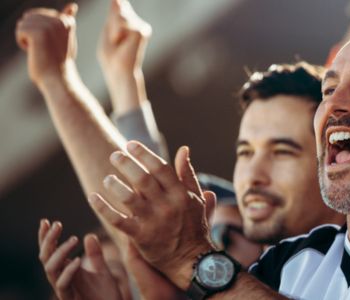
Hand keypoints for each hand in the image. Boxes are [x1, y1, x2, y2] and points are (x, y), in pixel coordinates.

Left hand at [15, 3, 77, 84]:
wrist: (59, 78)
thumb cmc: (60, 60)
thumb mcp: (65, 37)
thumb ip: (66, 20)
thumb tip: (72, 5)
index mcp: (67, 20)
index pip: (39, 15)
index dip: (40, 31)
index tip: (52, 45)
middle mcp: (60, 20)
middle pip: (29, 17)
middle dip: (31, 32)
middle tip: (45, 48)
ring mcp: (49, 25)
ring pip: (23, 23)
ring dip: (27, 38)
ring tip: (41, 50)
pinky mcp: (38, 32)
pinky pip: (19, 31)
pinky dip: (23, 43)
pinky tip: (35, 52)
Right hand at [38, 219, 123, 299]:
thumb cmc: (105, 294)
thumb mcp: (102, 270)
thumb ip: (95, 255)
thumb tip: (89, 235)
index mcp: (66, 270)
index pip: (50, 251)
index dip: (45, 237)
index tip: (46, 221)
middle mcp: (61, 278)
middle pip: (45, 257)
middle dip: (48, 240)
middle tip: (58, 224)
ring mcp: (64, 289)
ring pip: (50, 269)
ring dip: (60, 252)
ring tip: (73, 239)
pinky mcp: (69, 298)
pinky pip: (62, 284)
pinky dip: (68, 271)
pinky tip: (78, 260)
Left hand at [87, 141, 215, 288]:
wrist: (191, 260)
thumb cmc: (193, 226)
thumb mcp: (194, 198)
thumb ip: (187, 174)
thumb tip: (183, 149)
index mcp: (180, 194)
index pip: (160, 168)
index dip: (144, 154)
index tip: (130, 144)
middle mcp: (167, 206)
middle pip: (142, 179)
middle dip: (126, 164)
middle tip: (114, 155)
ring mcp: (153, 221)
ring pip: (128, 198)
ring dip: (114, 185)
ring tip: (108, 178)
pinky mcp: (140, 237)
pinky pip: (117, 220)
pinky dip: (103, 207)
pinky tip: (93, 197)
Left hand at [98, 0, 150, 113]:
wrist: (118, 70)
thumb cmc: (111, 55)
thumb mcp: (108, 31)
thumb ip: (113, 14)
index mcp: (127, 22)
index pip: (119, 4)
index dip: (118, 1)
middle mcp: (136, 23)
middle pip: (118, 7)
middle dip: (110, 22)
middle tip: (114, 40)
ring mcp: (141, 27)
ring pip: (120, 15)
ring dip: (113, 29)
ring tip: (117, 43)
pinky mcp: (142, 31)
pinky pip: (123, 23)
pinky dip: (117, 33)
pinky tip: (123, 44)